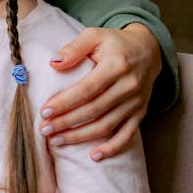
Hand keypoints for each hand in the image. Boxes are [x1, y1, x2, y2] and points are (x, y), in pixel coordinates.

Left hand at [39, 24, 161, 160]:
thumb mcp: (94, 35)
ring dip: (81, 137)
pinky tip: (94, 156)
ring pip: (106, 125)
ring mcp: (136, 102)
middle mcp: (128, 86)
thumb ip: (74, 48)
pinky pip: (127, 135)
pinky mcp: (140, 112)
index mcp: (116, 65)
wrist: (148, 50)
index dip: (64, 102)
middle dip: (66, 122)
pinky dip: (112, 148)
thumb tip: (53, 63)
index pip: (86, 89)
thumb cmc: (115, 43)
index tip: (44, 111)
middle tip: (44, 130)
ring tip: (57, 141)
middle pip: (93, 110)